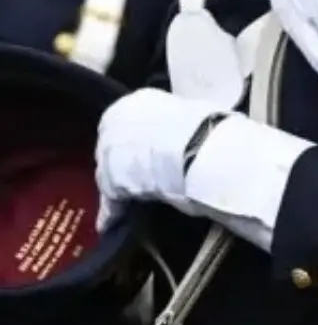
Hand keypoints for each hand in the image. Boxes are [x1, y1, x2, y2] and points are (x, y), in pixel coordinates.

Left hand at [95, 89, 219, 231]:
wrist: (197, 145)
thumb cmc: (202, 124)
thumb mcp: (186, 112)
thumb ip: (171, 122)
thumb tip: (181, 132)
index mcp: (136, 101)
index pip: (124, 121)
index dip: (135, 139)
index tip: (144, 150)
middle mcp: (115, 121)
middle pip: (112, 147)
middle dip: (122, 161)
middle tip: (140, 174)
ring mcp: (107, 151)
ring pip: (107, 173)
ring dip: (118, 185)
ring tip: (131, 199)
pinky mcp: (109, 181)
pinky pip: (110, 200)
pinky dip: (112, 212)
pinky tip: (111, 223)